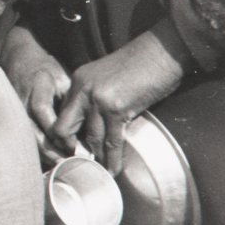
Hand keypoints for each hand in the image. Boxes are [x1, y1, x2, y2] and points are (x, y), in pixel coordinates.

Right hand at [0, 25, 72, 162]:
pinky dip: (36, 149)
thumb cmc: (44, 69)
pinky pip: (23, 136)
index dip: (57, 132)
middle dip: (50, 149)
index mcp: (37, 86)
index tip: (73, 146)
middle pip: (32, 130)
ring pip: (26, 137)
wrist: (18, 59)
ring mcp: (14, 108)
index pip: (43, 112)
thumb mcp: (61, 79)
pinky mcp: (12, 116)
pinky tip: (48, 158)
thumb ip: (69, 101)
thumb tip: (86, 128)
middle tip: (68, 163)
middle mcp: (22, 99)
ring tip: (60, 165)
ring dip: (43, 153)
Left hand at [52, 22, 190, 175]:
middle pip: (64, 127)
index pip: (63, 114)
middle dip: (69, 149)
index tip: (71, 149)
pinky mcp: (117, 108)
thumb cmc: (140, 64)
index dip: (65, 134)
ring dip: (96, 158)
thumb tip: (95, 123)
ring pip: (90, 138)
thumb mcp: (107, 77)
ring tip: (98, 173)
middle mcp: (82, 90)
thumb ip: (95, 96)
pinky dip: (113, 158)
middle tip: (78, 164)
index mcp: (78, 82)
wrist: (162, 51)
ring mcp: (98, 99)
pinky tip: (113, 170)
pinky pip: (112, 140)